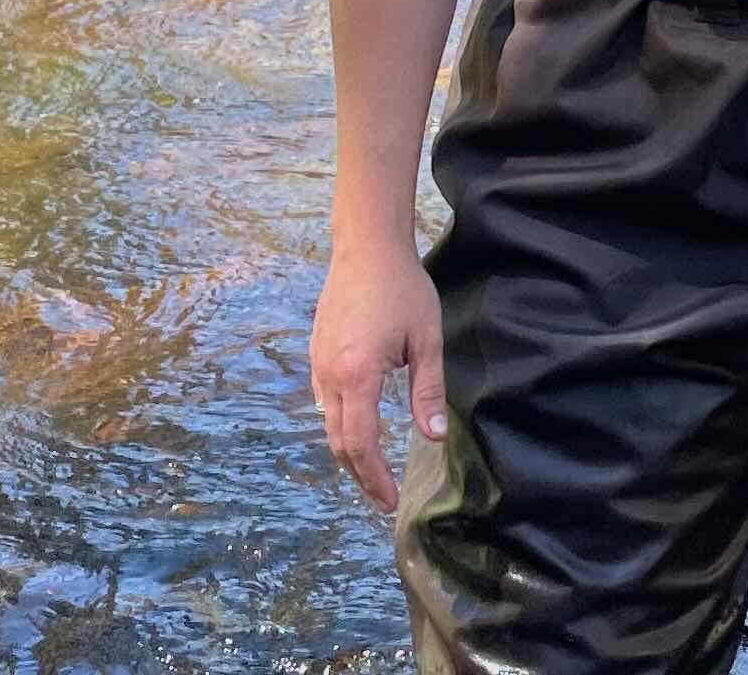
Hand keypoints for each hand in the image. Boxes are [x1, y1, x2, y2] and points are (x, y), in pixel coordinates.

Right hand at [310, 241, 448, 511]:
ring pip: (328, 423)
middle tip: (381, 496)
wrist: (367, 247)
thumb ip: (427, 391)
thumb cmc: (403, 289)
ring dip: (348, 450)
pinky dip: (340, 423)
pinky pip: (324, 401)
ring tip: (372, 467)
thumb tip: (433, 439)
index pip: (360, 444)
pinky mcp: (315, 352)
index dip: (374, 478)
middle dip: (360, 474)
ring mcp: (318, 364)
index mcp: (357, 376)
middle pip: (339, 442)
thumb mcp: (427, 339)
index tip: (389, 501)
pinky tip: (358, 424)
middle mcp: (330, 376)